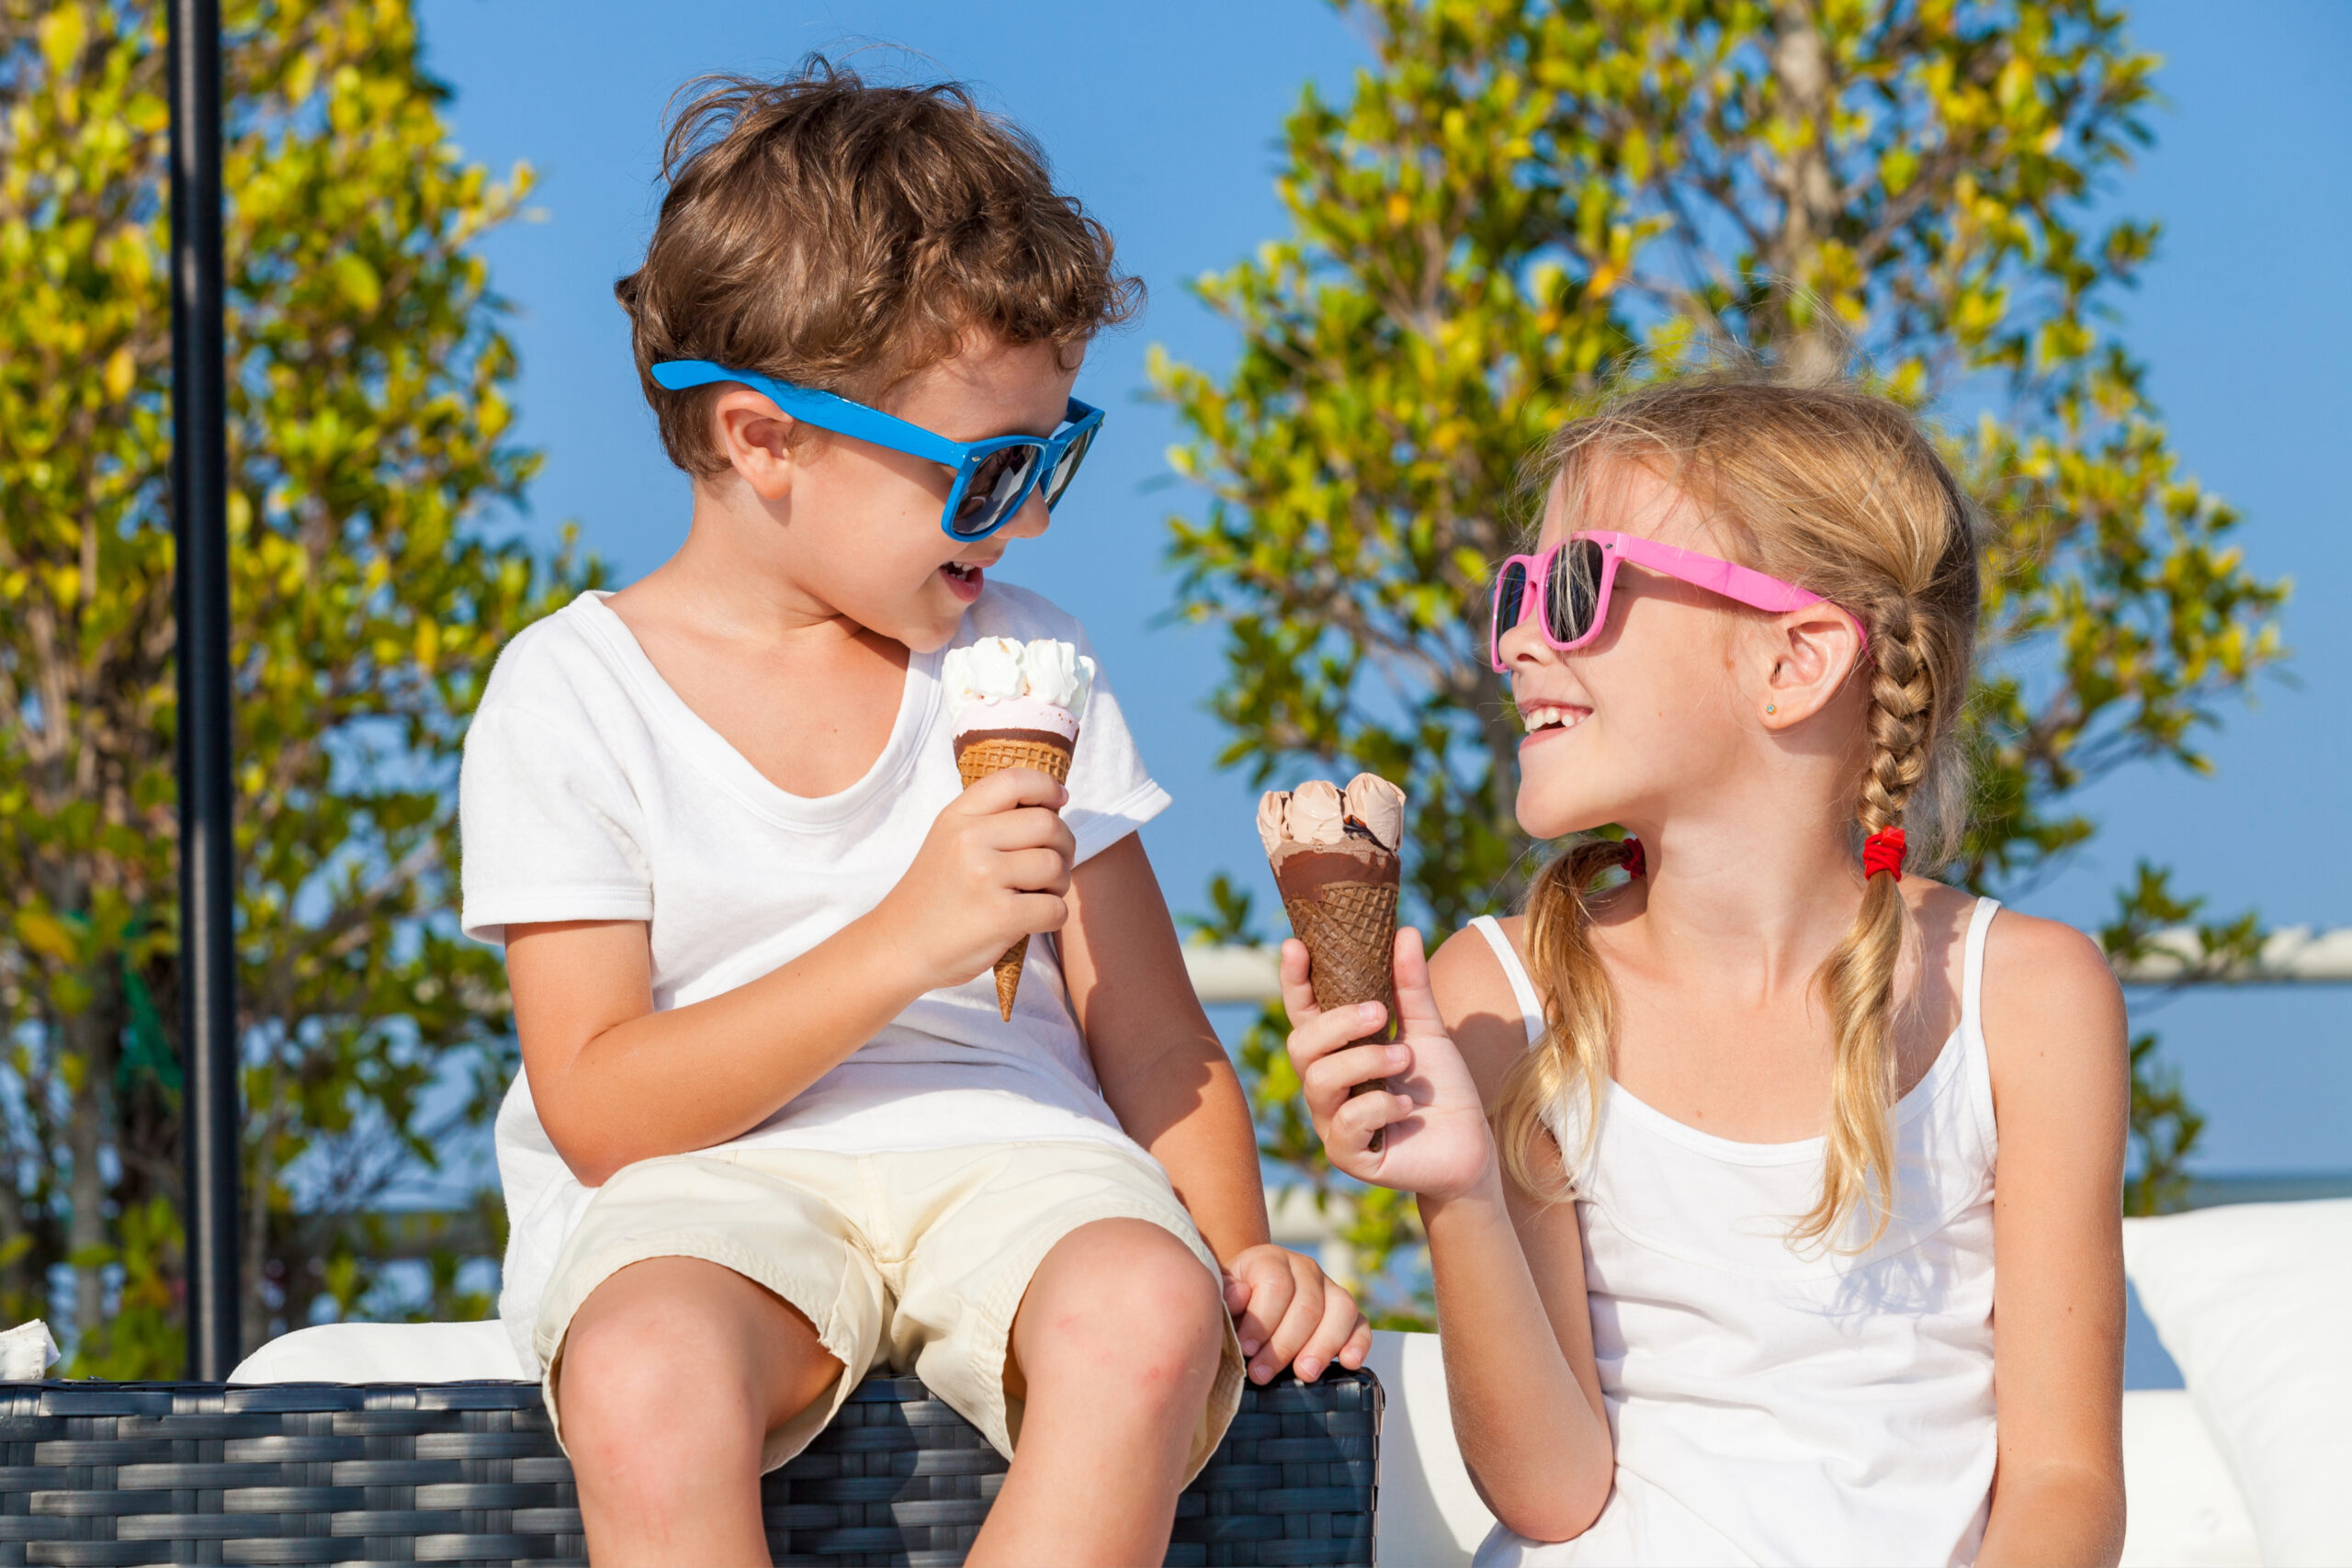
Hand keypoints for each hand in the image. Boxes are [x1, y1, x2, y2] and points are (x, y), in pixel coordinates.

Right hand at [872, 768, 1075, 992]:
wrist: (899, 946)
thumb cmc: (934, 896)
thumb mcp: (948, 842)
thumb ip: (989, 821)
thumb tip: (1051, 807)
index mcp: (957, 816)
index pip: (1014, 780)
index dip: (1047, 787)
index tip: (1059, 801)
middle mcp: (969, 839)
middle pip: (1049, 824)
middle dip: (1063, 847)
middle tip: (1051, 867)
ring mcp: (985, 876)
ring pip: (1056, 866)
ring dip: (1059, 885)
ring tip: (1037, 895)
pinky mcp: (1000, 915)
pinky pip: (1055, 908)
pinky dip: (1053, 917)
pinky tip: (1031, 921)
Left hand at [1220, 1244, 1372, 1385]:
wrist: (1248, 1300)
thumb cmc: (1232, 1303)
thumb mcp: (1218, 1294)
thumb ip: (1224, 1294)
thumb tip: (1239, 1295)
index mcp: (1270, 1259)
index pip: (1276, 1285)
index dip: (1261, 1321)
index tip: (1245, 1349)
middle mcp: (1304, 1269)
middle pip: (1307, 1304)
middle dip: (1284, 1345)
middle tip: (1262, 1374)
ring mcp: (1329, 1288)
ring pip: (1340, 1310)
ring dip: (1323, 1346)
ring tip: (1303, 1374)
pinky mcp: (1345, 1312)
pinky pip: (1361, 1323)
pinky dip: (1359, 1343)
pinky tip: (1349, 1362)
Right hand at [1285, 928, 1497, 1201]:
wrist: (1470, 1146)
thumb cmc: (1440, 1088)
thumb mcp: (1427, 1029)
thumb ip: (1411, 985)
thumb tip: (1406, 930)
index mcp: (1337, 1051)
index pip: (1303, 1012)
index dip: (1294, 980)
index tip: (1297, 946)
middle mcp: (1325, 1084)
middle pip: (1300, 1045)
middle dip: (1338, 1024)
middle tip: (1381, 1014)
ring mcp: (1331, 1122)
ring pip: (1318, 1081)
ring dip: (1365, 1062)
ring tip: (1406, 1057)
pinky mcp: (1349, 1156)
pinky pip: (1346, 1124)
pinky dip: (1379, 1105)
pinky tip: (1406, 1103)